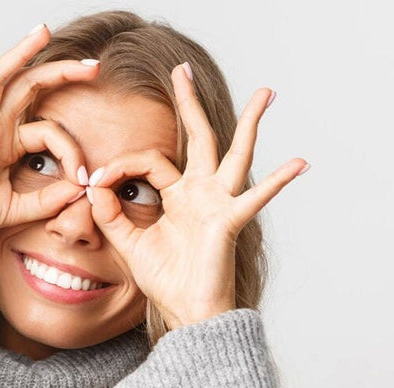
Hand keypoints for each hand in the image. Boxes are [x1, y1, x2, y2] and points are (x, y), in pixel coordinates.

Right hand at [0, 25, 98, 246]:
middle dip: (62, 73)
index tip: (84, 179)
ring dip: (21, 53)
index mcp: (8, 144)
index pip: (50, 131)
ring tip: (43, 32)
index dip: (72, 151)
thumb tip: (80, 190)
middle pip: (30, 87)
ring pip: (0, 78)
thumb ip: (47, 201)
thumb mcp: (17, 209)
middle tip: (93, 65)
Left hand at [87, 63, 309, 328]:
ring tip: (266, 93)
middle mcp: (202, 193)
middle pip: (198, 137)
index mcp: (179, 195)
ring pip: (235, 154)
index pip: (150, 161)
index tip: (95, 182)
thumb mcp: (129, 243)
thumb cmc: (168, 281)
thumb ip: (112, 215)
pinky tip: (299, 163)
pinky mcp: (229, 221)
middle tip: (181, 69)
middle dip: (188, 102)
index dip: (120, 166)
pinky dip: (278, 182)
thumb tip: (94, 187)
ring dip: (250, 123)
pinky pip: (255, 198)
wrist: (189, 313)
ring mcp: (219, 203)